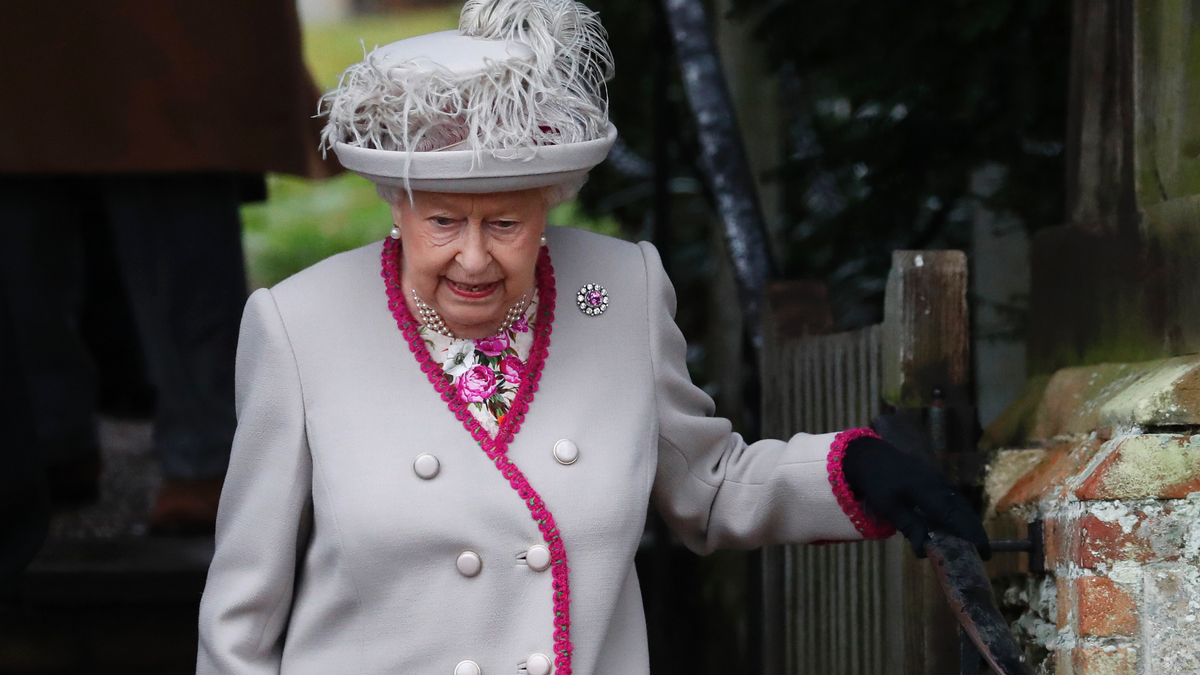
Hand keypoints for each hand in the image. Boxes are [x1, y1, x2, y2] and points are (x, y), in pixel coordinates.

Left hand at [841, 435, 990, 559]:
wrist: (872, 456)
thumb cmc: (876, 483)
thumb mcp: (887, 507)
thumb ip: (909, 526)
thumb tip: (924, 552)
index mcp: (925, 489)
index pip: (952, 515)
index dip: (968, 533)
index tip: (981, 550)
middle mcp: (938, 483)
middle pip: (963, 510)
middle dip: (976, 532)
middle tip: (985, 554)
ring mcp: (940, 479)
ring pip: (962, 503)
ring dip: (971, 523)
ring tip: (978, 544)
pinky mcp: (938, 479)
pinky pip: (955, 498)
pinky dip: (963, 513)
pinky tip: (963, 527)